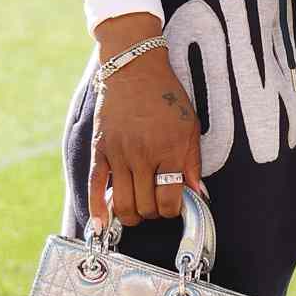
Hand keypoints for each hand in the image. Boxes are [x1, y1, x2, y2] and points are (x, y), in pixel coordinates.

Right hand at [89, 45, 205, 229]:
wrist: (135, 69)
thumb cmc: (166, 97)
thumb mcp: (190, 127)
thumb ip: (193, 164)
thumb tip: (199, 196)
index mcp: (169, 150)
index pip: (170, 200)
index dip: (173, 210)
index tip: (173, 205)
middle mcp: (143, 155)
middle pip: (146, 206)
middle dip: (153, 213)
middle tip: (156, 204)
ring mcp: (119, 154)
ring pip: (123, 204)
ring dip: (131, 216)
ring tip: (137, 211)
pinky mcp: (101, 150)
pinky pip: (96, 186)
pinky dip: (98, 210)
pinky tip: (100, 226)